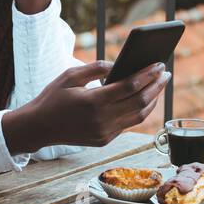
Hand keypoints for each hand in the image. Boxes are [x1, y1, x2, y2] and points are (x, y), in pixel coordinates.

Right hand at [3, 58, 169, 152]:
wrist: (39, 127)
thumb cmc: (53, 97)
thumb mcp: (70, 75)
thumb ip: (96, 67)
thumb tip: (119, 64)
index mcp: (93, 101)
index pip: (130, 86)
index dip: (147, 74)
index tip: (159, 64)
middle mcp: (102, 119)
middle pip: (140, 102)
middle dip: (156, 86)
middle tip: (165, 73)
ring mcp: (104, 132)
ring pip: (138, 116)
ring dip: (151, 100)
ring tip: (158, 86)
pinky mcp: (104, 140)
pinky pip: (128, 124)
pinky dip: (138, 110)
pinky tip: (142, 99)